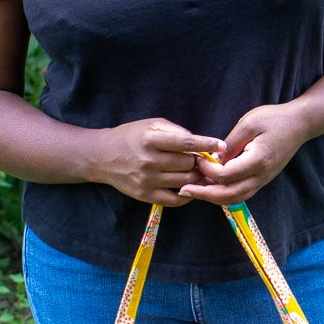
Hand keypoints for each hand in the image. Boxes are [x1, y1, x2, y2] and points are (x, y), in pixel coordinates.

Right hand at [90, 118, 224, 206]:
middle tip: (203, 159)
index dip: (207, 144)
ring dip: (196, 176)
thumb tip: (199, 142)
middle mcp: (149, 161)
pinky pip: (175, 199)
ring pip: (185, 181)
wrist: (102, 157)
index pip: (186, 143)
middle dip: (199, 161)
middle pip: (188, 164)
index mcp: (151, 139)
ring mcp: (147, 180)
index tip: (221, 145)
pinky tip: (190, 186)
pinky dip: (187, 194)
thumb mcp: (150, 124)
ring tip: (198, 171)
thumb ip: (175, 131)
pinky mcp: (145, 195)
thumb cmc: (131, 137)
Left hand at [178, 103, 310, 205]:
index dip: (208, 169)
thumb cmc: (274, 119)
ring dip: (212, 197)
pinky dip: (223, 194)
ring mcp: (262, 180)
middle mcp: (261, 176)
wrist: (300, 124)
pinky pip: (241, 193)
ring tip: (194, 191)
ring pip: (235, 198)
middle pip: (229, 195)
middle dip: (204, 194)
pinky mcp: (261, 180)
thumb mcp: (248, 124)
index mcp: (257, 161)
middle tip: (183, 190)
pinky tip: (210, 187)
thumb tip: (212, 160)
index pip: (226, 175)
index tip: (198, 157)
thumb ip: (229, 144)